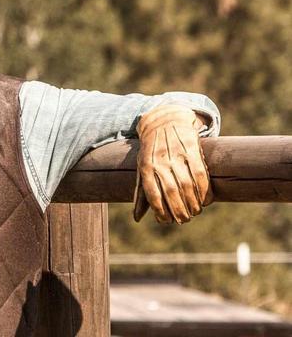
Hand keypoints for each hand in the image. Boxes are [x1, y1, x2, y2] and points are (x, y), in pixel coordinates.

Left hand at [133, 104, 212, 223]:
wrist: (164, 120)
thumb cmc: (151, 150)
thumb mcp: (141, 167)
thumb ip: (141, 192)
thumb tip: (137, 218)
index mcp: (146, 167)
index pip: (153, 194)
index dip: (161, 211)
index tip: (166, 221)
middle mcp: (160, 161)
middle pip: (172, 192)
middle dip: (179, 210)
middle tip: (184, 219)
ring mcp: (177, 155)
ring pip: (187, 185)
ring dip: (193, 203)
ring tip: (195, 211)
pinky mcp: (192, 149)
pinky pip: (200, 174)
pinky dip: (205, 190)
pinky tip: (206, 200)